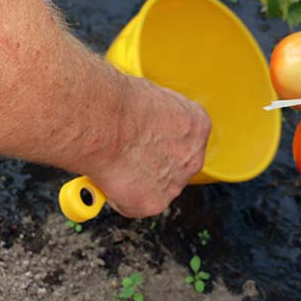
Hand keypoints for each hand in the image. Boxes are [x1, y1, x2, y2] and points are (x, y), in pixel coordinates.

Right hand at [86, 75, 210, 217]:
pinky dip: (119, 196)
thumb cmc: (120, 103)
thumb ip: (157, 115)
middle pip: (175, 166)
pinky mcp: (153, 204)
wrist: (103, 123)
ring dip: (137, 181)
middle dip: (153, 163)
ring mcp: (174, 184)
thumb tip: (144, 120)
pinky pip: (134, 204)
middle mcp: (193, 157)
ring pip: (155, 188)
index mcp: (197, 125)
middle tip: (128, 154)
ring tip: (114, 163)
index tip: (146, 137)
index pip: (185, 137)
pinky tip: (108, 177)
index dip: (161, 139)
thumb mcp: (150, 95)